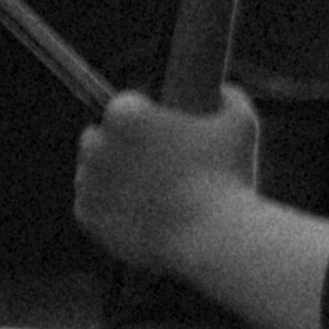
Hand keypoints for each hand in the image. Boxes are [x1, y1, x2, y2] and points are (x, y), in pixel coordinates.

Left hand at [71, 90, 265, 271]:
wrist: (214, 238)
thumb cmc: (229, 177)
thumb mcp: (242, 123)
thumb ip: (229, 96)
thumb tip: (222, 89)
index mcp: (126, 114)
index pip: (124, 104)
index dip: (145, 115)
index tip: (162, 128)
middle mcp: (96, 144)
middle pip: (99, 134)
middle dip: (120, 143)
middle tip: (154, 158)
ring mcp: (87, 181)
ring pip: (93, 170)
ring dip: (112, 173)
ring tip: (148, 186)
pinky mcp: (86, 216)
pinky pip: (92, 204)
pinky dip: (109, 206)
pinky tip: (136, 207)